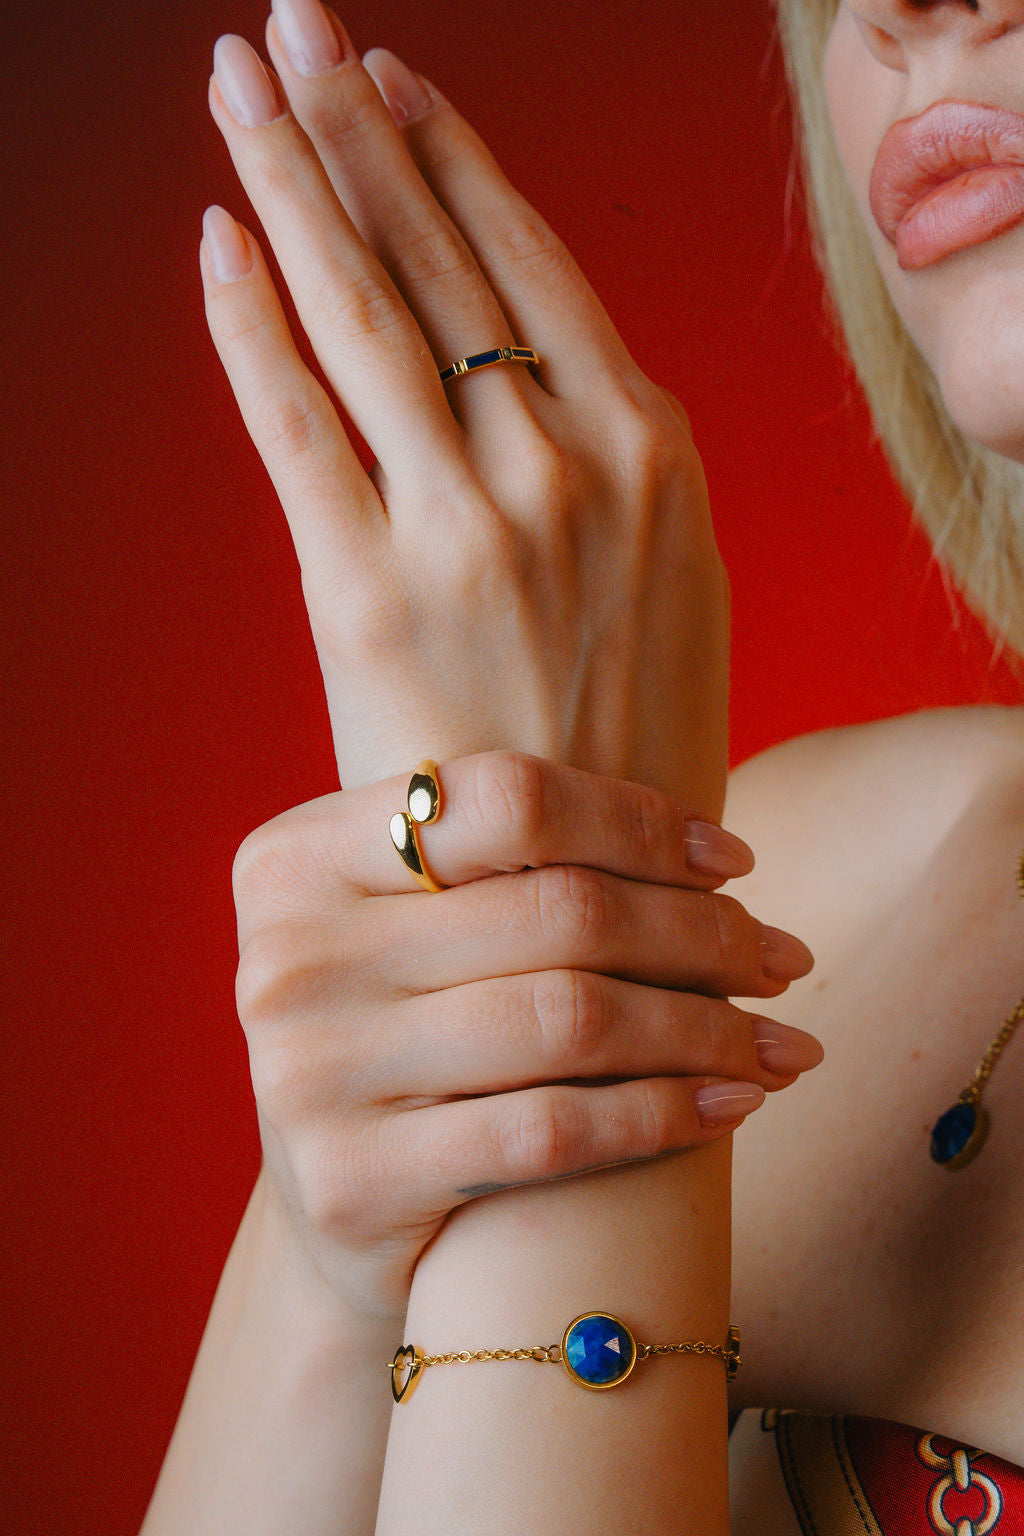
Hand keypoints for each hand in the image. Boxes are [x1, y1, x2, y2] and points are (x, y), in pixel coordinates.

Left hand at [201, 9, 728, 810]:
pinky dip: (248, 329)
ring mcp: (472, 523)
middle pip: (439, 257)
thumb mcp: (675, 582)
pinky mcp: (373, 593)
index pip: (531, 264)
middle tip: (294, 30)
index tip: (391, 83)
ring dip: (292, 184)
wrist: (616, 899)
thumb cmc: (642, 747)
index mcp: (657, 450)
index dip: (450, 161)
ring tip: (241, 87)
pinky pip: (297, 426)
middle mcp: (571, 462)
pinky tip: (213, 238)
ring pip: (364, 312)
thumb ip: (616, 468)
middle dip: (355, 128)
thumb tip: (529, 376)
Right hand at [232, 752, 818, 1320]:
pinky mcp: (348, 1183)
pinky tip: (736, 1103)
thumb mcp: (418, 931)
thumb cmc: (414, 1036)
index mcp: (298, 858)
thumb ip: (505, 871)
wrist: (339, 1211)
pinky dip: (665, 1112)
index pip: (507, 799)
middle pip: (556, 910)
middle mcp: (288, 955)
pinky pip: (552, 1130)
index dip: (639, 822)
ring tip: (785, 1041)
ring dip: (709, 1027)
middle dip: (702, 933)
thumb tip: (714, 853)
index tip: (734, 861)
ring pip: (570, 1018)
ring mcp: (308, 1072)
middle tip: (783, 958)